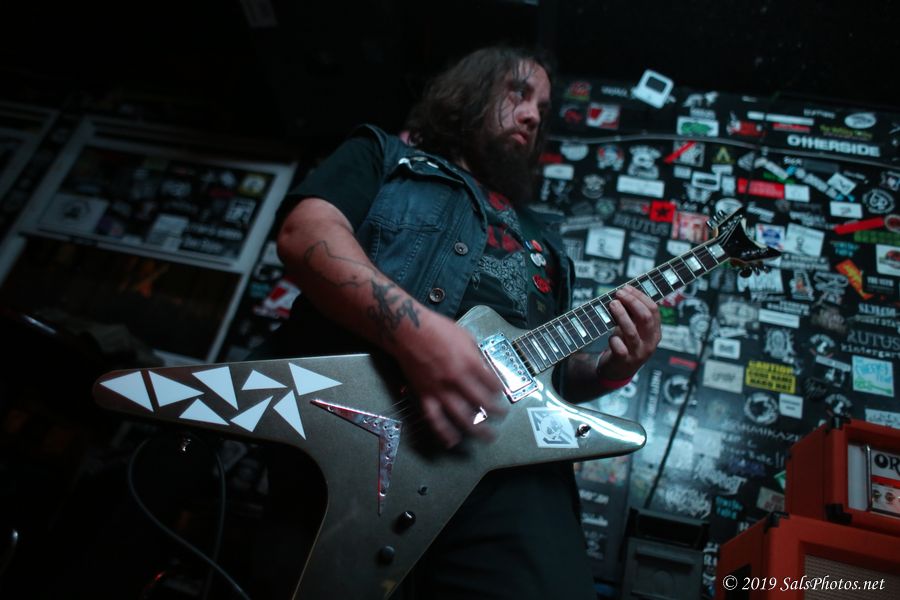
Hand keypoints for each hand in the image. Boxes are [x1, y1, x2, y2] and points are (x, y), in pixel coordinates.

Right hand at [393, 312, 505, 447]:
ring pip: (462, 417)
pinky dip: (444, 433)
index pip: (492, 383)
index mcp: (469, 362)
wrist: (408, 331)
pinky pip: (435, 419)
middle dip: (496, 412)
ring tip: (488, 436)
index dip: (500, 391)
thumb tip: (485, 367)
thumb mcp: (465, 335)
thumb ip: (476, 354)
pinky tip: (452, 442)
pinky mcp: (425, 396)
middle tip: (502, 416)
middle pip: (482, 403)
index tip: (501, 393)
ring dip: (478, 429)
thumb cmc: (437, 329)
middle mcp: (457, 380)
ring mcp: (440, 391)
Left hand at [597, 285, 661, 380]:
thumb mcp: (634, 329)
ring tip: (612, 304)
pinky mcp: (625, 361)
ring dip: (621, 315)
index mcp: (655, 332)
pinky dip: (612, 339)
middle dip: (632, 302)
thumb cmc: (625, 345)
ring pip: (631, 331)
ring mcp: (638, 353)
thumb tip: (624, 292)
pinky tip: (609, 336)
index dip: (639, 296)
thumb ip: (633, 315)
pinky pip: (619, 347)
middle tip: (619, 294)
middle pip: (645, 318)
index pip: (653, 310)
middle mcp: (650, 343)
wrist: (618, 371)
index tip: (626, 288)